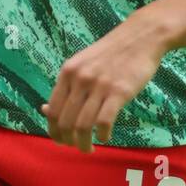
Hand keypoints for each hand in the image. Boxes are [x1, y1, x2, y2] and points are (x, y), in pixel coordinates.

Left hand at [40, 16, 167, 152]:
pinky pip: (104, 122)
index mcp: (67, 72)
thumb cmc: (111, 54)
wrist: (140, 37)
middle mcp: (80, 79)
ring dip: (84, 144)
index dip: (54, 131)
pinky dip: (102, 135)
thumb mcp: (82, 65)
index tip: (61, 141)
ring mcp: (99, 85)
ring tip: (89, 149)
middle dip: (68, 142)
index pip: (52, 111)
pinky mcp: (119, 91)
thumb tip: (45, 111)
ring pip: (82, 126)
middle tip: (78, 148)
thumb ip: (67, 87)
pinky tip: (105, 136)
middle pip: (65, 122)